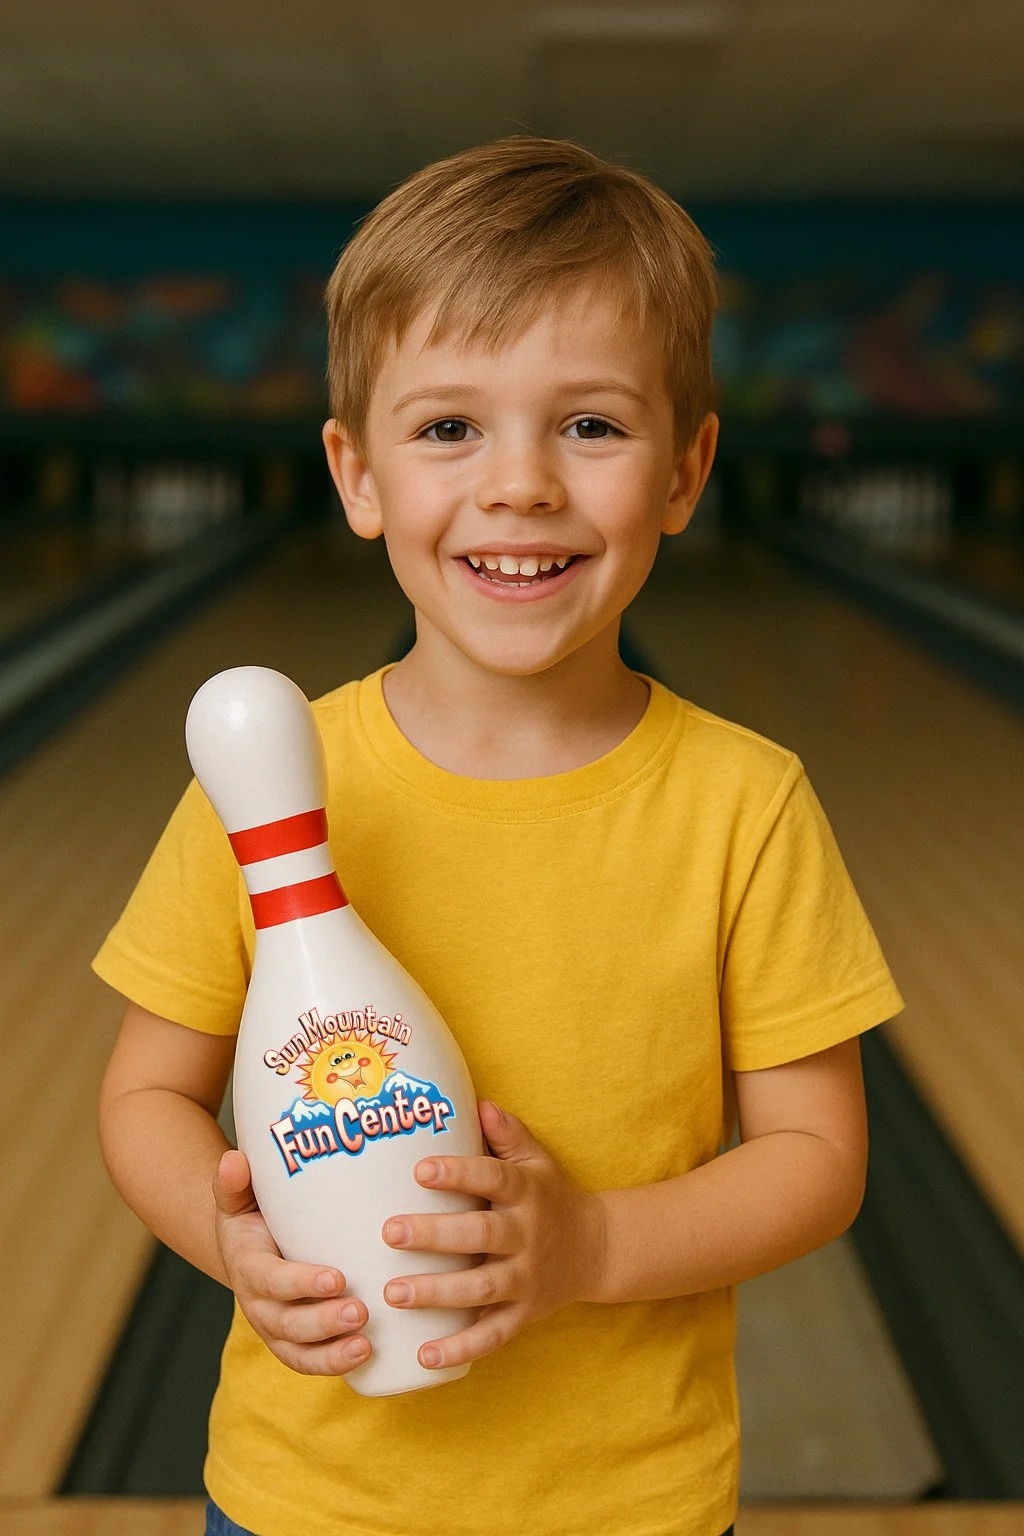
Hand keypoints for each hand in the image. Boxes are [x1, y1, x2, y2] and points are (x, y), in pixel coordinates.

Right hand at [213, 1149, 370, 1375]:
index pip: (271, 1281)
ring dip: (332, 1353)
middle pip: (287, 1324)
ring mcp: (275, 1328)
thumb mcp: (239, 1197)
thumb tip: (234, 1159)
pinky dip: (334, 1364)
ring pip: (299, 1351)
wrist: (248, 1247)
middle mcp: (258, 1305)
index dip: (300, 1284)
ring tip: (366, 1343)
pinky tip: (366, 1355)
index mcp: (248, 1267)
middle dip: (323, 1322)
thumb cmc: (252, 1216)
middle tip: (360, 1311)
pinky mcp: (293, 1343)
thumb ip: (234, 1182)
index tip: (337, 1279)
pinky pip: (309, 1362)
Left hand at [381, 1100, 606, 1370]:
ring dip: (437, 1292)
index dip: (458, 1173)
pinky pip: (492, 1335)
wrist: (597, 1249)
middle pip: (481, 1234)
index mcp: (526, 1193)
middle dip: (435, 1235)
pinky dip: (461, 1348)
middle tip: (390, 1232)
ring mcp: (526, 1279)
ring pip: (481, 1288)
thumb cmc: (550, 1197)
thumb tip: (478, 1103)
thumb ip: (508, 1133)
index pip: (493, 1178)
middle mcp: (527, 1236)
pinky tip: (424, 1355)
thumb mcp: (537, 1161)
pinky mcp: (524, 1314)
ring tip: (394, 1293)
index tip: (420, 1169)